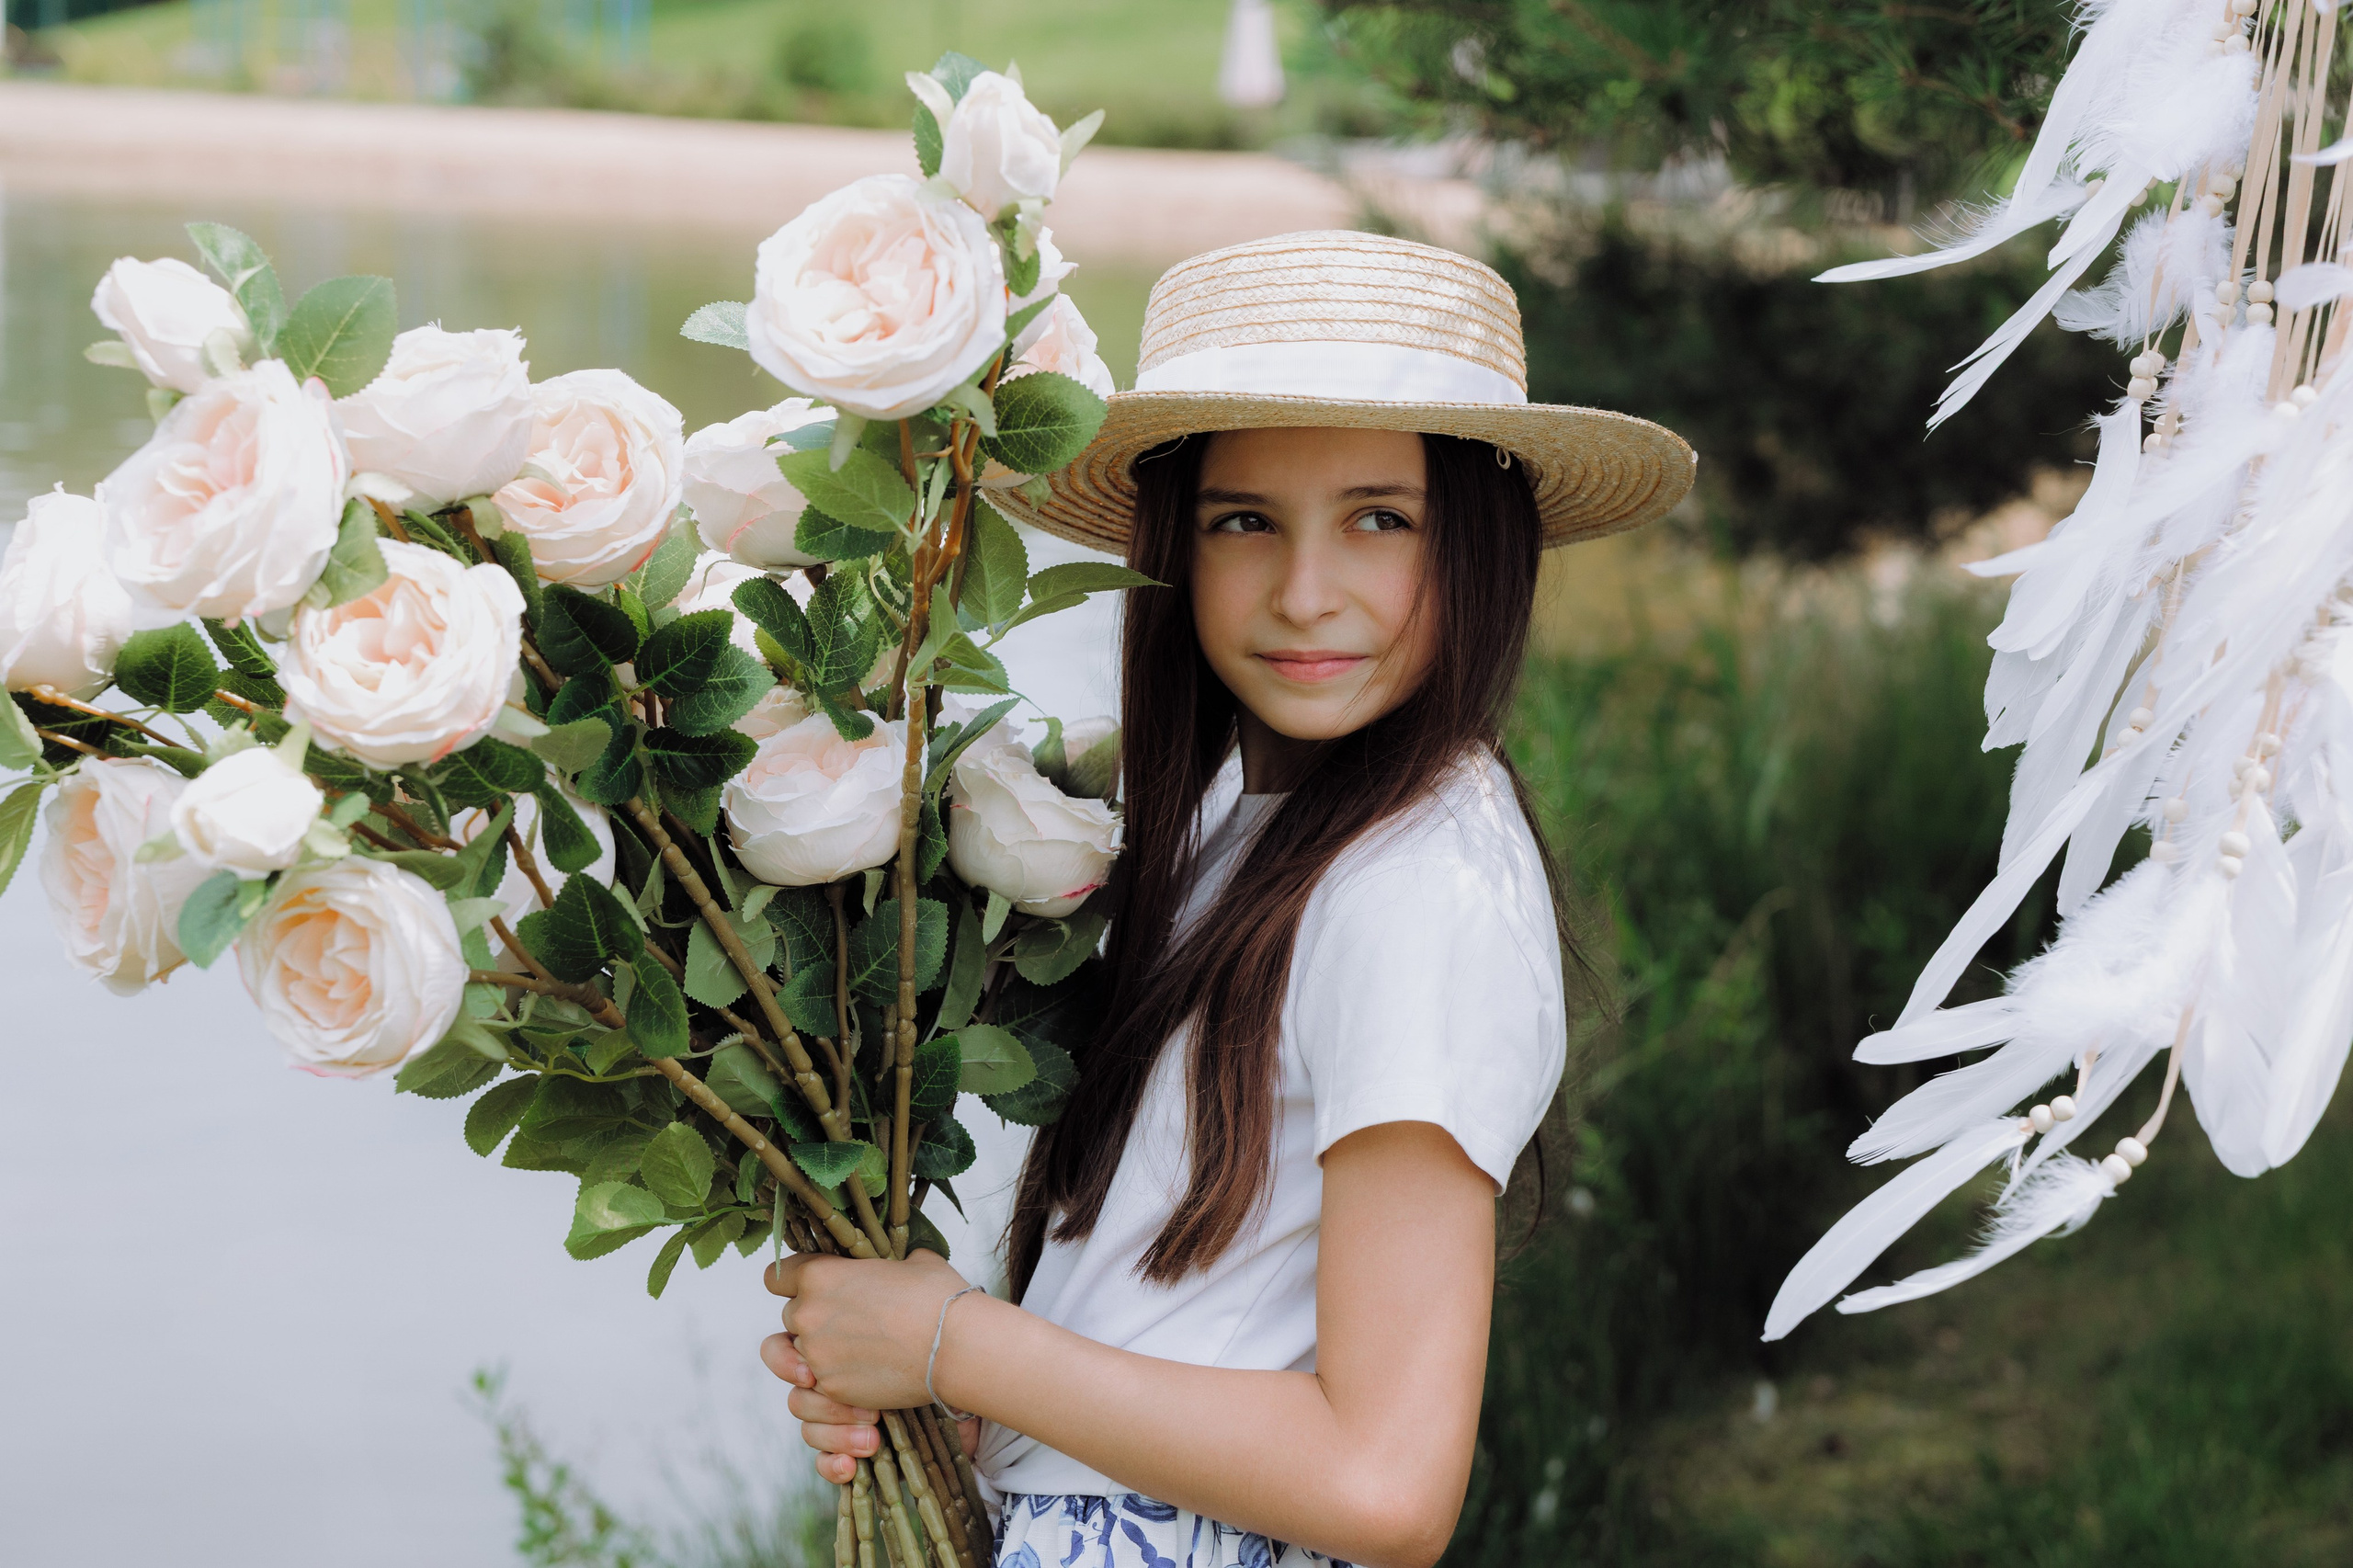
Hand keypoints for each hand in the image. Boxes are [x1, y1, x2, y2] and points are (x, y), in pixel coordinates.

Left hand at [761, 1250, 972, 1483]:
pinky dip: (835, 1399)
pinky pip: (816, 1398)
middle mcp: (807, 1315)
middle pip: (788, 1319)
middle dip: (812, 1324)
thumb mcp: (911, 1263)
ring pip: (795, 1365)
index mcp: (819, 1276)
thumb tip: (895, 1267)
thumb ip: (885, 1265)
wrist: (955, 1345)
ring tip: (849, 1366)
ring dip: (817, 1365)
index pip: (777, 1277)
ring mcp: (816, 1357)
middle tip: (847, 1327)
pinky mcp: (833, 1390)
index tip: (811, 1289)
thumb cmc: (937, 1296)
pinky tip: (864, 1394)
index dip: (792, 1282)